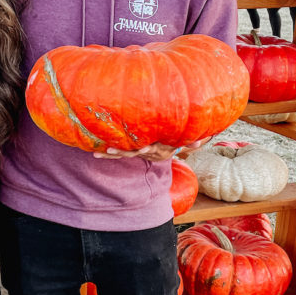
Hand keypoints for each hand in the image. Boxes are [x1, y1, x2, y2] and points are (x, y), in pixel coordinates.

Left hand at [93, 136, 212, 162]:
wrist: (167, 149)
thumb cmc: (175, 140)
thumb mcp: (184, 141)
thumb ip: (192, 141)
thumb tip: (201, 140)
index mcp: (157, 149)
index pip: (151, 149)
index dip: (146, 149)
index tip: (142, 148)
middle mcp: (146, 152)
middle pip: (133, 152)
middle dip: (122, 152)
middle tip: (110, 150)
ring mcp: (137, 153)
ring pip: (123, 154)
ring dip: (111, 154)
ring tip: (98, 154)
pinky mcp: (131, 152)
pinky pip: (118, 153)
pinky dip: (107, 154)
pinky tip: (94, 154)